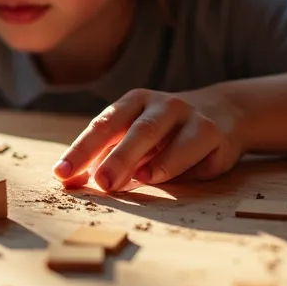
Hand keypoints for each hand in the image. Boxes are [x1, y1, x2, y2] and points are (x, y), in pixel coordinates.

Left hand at [51, 89, 243, 192]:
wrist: (224, 112)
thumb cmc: (166, 133)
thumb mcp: (134, 138)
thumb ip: (105, 157)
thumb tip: (70, 182)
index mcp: (134, 103)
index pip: (103, 125)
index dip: (81, 149)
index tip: (62, 173)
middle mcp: (162, 105)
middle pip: (136, 130)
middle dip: (116, 157)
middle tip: (100, 182)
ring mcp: (190, 116)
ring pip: (169, 138)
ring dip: (151, 162)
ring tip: (134, 180)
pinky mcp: (215, 134)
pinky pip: (196, 152)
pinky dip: (178, 165)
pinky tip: (163, 177)